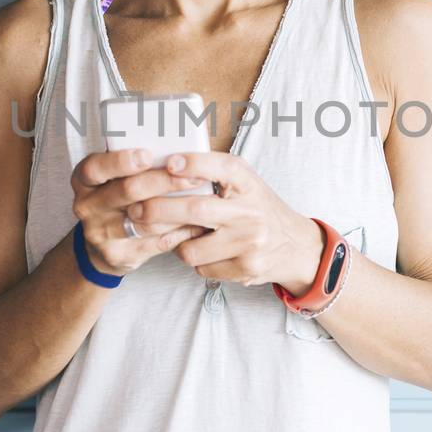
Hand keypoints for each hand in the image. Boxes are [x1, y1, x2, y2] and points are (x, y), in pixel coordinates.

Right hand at [70, 146, 211, 277]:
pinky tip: (197, 223)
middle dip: (164, 182)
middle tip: (193, 177)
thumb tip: (177, 146)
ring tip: (203, 200)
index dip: (121, 161)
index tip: (148, 155)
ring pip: (145, 220)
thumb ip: (135, 165)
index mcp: (84, 180)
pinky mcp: (118, 254)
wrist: (100, 247)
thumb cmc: (116, 200)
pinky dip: (180, 231)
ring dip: (178, 209)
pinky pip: (156, 242)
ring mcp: (100, 233)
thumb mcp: (113, 179)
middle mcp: (87, 206)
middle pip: (128, 191)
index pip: (96, 168)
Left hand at [125, 150, 325, 294]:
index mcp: (249, 183)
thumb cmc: (259, 209)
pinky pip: (203, 268)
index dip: (194, 163)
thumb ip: (214, 175)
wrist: (296, 246)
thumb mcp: (246, 184)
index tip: (169, 162)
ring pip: (192, 248)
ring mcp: (250, 242)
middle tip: (135, 209)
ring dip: (176, 243)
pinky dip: (196, 261)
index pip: (222, 167)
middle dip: (158, 210)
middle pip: (196, 210)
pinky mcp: (246, 269)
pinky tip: (203, 252)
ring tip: (177, 235)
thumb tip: (165, 165)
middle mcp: (251, 211)